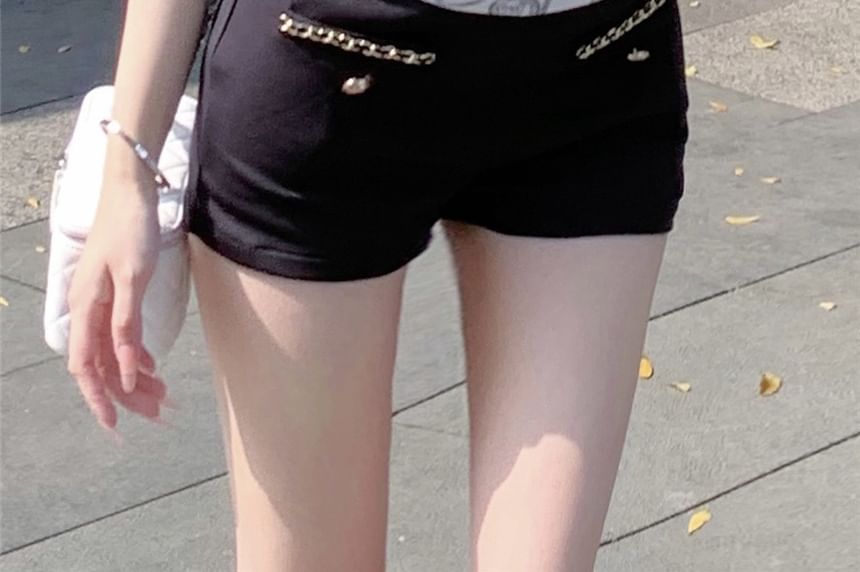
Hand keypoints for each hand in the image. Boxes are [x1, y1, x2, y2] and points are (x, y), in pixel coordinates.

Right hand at [66, 174, 169, 431]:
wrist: (130, 193)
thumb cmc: (130, 231)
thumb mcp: (132, 279)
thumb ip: (126, 326)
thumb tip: (125, 370)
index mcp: (86, 309)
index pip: (87, 367)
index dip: (100, 399)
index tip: (115, 426)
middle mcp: (87, 311)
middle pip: (103, 366)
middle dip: (128, 395)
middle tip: (160, 414)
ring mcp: (99, 304)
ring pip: (113, 354)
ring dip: (136, 378)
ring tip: (164, 397)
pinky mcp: (113, 296)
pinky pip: (120, 337)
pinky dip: (137, 357)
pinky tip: (154, 368)